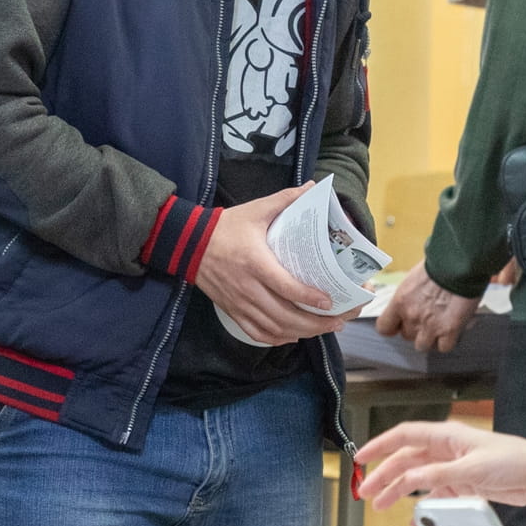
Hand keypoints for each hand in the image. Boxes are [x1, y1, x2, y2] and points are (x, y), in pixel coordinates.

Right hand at [194, 184, 352, 344]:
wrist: (188, 245)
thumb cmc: (224, 228)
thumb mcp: (255, 210)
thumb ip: (284, 199)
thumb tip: (313, 187)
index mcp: (255, 263)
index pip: (286, 287)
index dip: (309, 298)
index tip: (329, 302)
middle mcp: (248, 288)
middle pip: (285, 315)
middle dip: (315, 323)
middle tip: (338, 321)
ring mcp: (240, 303)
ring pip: (274, 328)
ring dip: (302, 332)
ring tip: (323, 329)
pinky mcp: (232, 311)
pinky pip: (257, 333)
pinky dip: (277, 339)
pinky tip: (293, 335)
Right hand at [353, 420, 525, 513]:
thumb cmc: (512, 461)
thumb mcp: (471, 468)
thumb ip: (437, 474)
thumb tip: (409, 480)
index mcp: (447, 435)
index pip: (404, 436)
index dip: (380, 446)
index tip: (361, 459)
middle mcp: (447, 449)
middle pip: (407, 460)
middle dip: (385, 475)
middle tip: (367, 493)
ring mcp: (454, 467)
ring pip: (418, 479)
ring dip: (399, 492)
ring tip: (381, 507)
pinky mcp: (464, 484)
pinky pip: (435, 494)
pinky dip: (423, 505)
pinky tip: (414, 518)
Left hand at [377, 264, 479, 351]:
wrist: (460, 265)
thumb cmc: (439, 264)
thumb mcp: (414, 278)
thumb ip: (408, 296)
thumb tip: (410, 301)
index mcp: (400, 302)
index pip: (384, 328)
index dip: (393, 328)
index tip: (399, 326)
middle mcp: (412, 317)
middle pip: (407, 336)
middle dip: (416, 330)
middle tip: (427, 318)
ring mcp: (430, 326)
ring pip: (423, 346)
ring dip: (430, 338)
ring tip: (440, 326)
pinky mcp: (449, 331)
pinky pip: (444, 347)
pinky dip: (447, 341)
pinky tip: (452, 330)